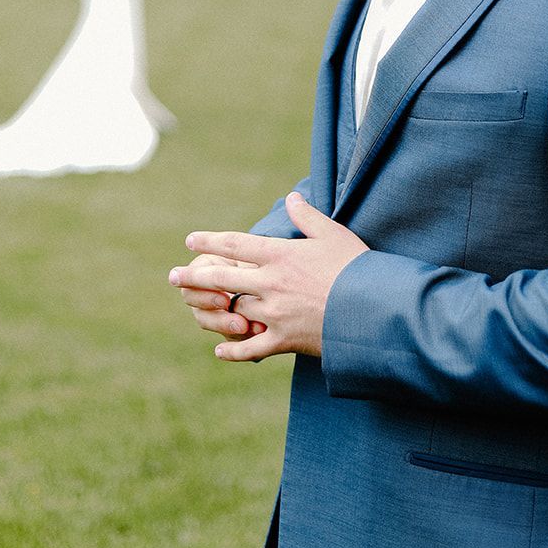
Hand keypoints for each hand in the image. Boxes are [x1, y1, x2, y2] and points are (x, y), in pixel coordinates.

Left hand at [168, 193, 368, 361]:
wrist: (374, 309)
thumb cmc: (356, 267)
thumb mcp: (333, 234)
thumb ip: (307, 217)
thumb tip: (291, 198)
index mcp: (281, 255)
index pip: (236, 245)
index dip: (211, 242)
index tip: (191, 240)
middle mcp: (271, 283)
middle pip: (223, 278)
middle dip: (195, 276)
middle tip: (173, 276)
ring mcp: (275, 313)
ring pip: (232, 309)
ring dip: (212, 309)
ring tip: (193, 307)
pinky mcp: (284, 339)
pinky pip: (251, 347)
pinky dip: (233, 350)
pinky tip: (217, 350)